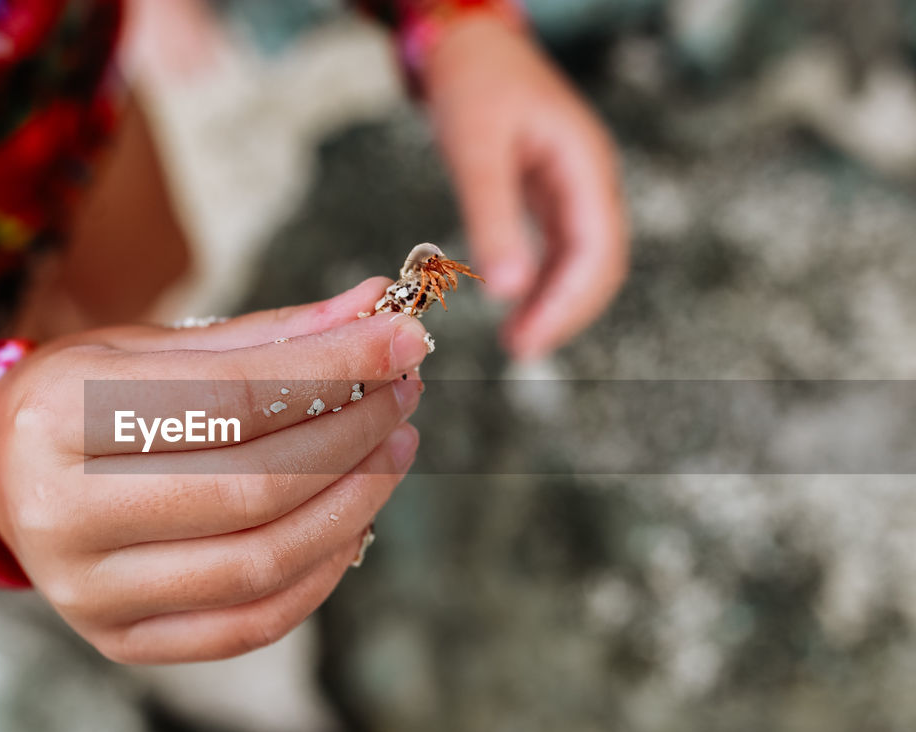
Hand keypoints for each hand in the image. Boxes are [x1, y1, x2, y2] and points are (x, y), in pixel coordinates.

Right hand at [0, 280, 426, 663]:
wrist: (4, 482)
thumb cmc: (84, 401)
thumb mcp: (156, 349)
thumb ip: (266, 338)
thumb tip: (377, 311)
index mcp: (58, 413)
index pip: (230, 396)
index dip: (333, 369)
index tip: (403, 341)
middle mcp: (61, 511)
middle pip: (254, 485)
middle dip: (354, 437)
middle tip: (402, 396)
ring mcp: (88, 592)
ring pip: (262, 562)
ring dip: (353, 505)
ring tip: (393, 451)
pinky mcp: (120, 642)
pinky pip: (250, 624)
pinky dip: (321, 574)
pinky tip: (353, 522)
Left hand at [423, 13, 628, 358]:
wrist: (469, 43)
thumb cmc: (473, 85)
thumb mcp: (476, 151)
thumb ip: (492, 218)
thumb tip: (507, 290)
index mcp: (585, 165)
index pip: (598, 252)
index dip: (569, 305)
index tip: (531, 341)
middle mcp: (590, 178)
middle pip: (599, 264)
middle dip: (566, 312)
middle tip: (519, 350)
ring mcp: (575, 185)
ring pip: (582, 260)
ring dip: (556, 302)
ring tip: (517, 340)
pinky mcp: (552, 191)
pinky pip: (560, 246)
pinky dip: (543, 280)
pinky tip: (516, 303)